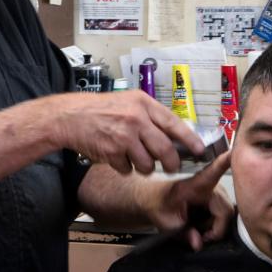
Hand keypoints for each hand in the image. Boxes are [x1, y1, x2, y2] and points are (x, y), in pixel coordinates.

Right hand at [55, 90, 203, 174]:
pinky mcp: (111, 152)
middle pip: (165, 149)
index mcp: (143, 104)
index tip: (199, 150)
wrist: (72, 116)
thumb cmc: (102, 109)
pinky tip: (118, 157)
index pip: (174, 123)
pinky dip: (125, 168)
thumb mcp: (130, 102)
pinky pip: (128, 169)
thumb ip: (151, 116)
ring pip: (147, 164)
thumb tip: (174, 135)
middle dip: (171, 163)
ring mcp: (124, 136)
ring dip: (145, 167)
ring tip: (137, 159)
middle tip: (172, 167)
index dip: (189, 139)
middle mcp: (136, 119)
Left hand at [141, 152, 233, 249]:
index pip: (214, 171)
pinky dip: (215, 225)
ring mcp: (218, 192)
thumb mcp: (166, 223)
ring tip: (198, 230)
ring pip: (227, 215)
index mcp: (197, 185)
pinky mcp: (220, 199)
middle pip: (226, 210)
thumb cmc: (160, 205)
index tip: (235, 152)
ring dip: (215, 227)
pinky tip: (204, 227)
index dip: (225, 162)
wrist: (155, 200)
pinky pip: (225, 215)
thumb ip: (183, 233)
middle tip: (199, 236)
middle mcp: (212, 186)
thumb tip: (198, 244)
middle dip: (216, 229)